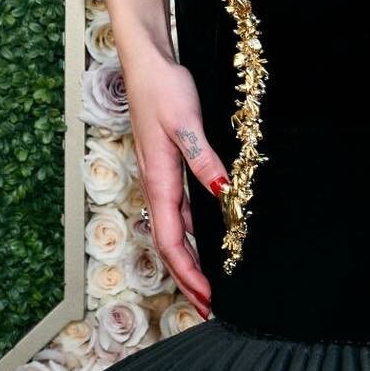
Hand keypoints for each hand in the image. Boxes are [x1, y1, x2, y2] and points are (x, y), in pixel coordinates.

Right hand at [125, 48, 231, 320]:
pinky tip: (204, 234)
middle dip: (187, 278)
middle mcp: (156, 185)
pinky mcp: (165, 166)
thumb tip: (222, 195)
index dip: (189, 274)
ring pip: (173, 230)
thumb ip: (203, 160)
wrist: (147, 64)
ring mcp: (159, 177)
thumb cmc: (163, 89)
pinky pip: (176, 211)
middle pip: (170, 245)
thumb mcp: (187, 123)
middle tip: (209, 306)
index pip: (172, 242)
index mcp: (159, 181)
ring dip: (188, 259)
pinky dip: (189, 233)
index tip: (208, 299)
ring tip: (208, 282)